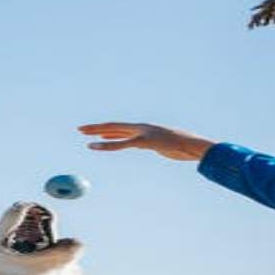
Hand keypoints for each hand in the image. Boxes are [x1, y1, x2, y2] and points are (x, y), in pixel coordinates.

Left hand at [78, 122, 215, 160]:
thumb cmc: (182, 147)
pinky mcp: (144, 141)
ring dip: (97, 132)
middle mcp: (141, 127)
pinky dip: (107, 144)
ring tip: (83, 134)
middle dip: (96, 127)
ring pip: (115, 131)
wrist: (193, 145)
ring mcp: (142, 133)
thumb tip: (149, 146)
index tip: (95, 131)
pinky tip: (95, 145)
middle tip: (80, 128)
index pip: (122, 128)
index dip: (107, 129)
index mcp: (145, 128)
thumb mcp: (164, 145)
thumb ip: (153, 144)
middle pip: (114, 126)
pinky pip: (122, 144)